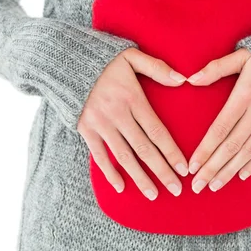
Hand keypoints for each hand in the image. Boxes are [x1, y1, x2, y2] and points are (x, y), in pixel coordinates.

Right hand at [77, 47, 189, 200]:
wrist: (66, 62)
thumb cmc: (105, 60)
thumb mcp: (132, 56)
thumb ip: (157, 68)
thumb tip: (182, 80)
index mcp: (132, 98)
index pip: (157, 131)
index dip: (171, 152)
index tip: (184, 169)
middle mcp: (117, 114)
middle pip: (144, 149)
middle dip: (161, 171)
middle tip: (176, 189)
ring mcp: (100, 124)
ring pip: (123, 157)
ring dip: (139, 177)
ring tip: (154, 194)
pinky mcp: (85, 130)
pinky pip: (99, 156)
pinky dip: (110, 173)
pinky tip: (122, 187)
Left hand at [186, 47, 250, 192]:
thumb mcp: (241, 57)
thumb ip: (216, 68)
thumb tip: (190, 80)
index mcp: (246, 95)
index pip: (221, 128)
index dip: (205, 149)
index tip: (191, 166)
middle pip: (232, 146)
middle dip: (213, 168)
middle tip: (197, 186)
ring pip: (248, 152)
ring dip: (230, 171)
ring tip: (214, 186)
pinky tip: (240, 175)